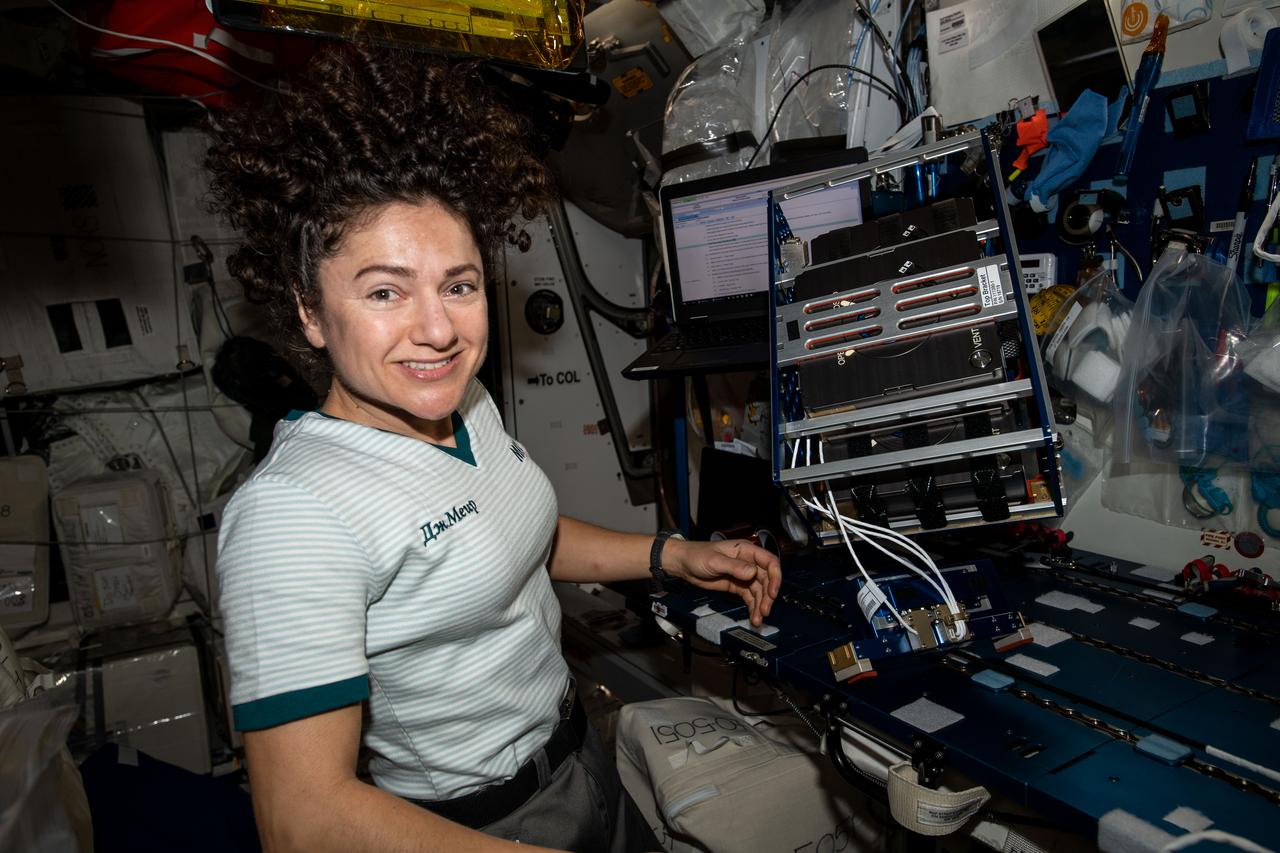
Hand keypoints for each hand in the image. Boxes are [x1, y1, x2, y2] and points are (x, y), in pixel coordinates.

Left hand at [664, 538, 781, 626]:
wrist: (682, 564)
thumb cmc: (697, 555)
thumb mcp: (714, 560)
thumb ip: (734, 566)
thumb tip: (752, 572)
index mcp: (746, 550)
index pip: (769, 561)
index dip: (775, 577)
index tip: (772, 592)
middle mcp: (748, 562)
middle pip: (767, 579)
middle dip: (767, 596)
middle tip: (765, 610)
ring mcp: (743, 575)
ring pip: (759, 591)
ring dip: (761, 605)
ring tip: (758, 619)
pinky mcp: (737, 586)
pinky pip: (750, 597)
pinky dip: (753, 607)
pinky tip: (754, 617)